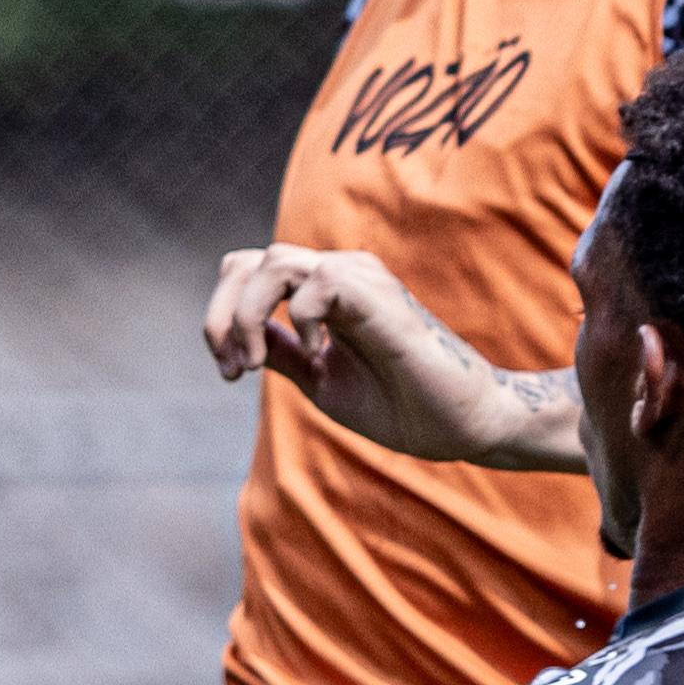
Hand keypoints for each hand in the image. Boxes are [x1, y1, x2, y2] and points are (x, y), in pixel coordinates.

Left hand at [201, 244, 577, 472]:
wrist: (461, 423)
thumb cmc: (402, 406)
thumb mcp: (322, 382)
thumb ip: (285, 356)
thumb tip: (245, 342)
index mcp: (322, 294)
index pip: (248, 272)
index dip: (222, 315)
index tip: (231, 373)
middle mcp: (338, 275)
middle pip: (249, 261)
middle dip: (222, 316)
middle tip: (234, 369)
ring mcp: (360, 279)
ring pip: (274, 262)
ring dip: (248, 315)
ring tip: (258, 363)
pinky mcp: (379, 296)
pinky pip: (318, 281)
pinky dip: (300, 319)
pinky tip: (319, 355)